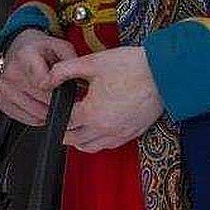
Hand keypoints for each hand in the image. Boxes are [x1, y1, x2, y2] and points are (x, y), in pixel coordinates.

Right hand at [0, 29, 77, 125]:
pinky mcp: (2, 102)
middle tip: (63, 93)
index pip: (43, 83)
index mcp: (25, 55)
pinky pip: (28, 120)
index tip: (61, 86)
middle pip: (42, 100)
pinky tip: (40, 102)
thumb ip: (71, 60)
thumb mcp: (60, 46)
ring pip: (37, 114)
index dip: (57, 88)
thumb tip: (75, 79)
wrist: (18, 49)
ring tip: (52, 97)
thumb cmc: (41, 50)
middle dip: (58, 100)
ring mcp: (4, 88)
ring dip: (49, 110)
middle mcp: (11, 72)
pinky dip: (39, 116)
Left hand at [47, 47, 163, 151]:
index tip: (48, 107)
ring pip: (90, 147)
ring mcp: (118, 135)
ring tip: (74, 122)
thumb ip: (65, 71)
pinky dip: (96, 139)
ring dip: (78, 137)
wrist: (162, 74)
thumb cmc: (130, 66)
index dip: (52, 113)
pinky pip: (107, 145)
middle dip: (62, 129)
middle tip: (56, 117)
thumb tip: (46, 79)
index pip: (63, 121)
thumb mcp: (92, 62)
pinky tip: (95, 124)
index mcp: (92, 113)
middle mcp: (104, 130)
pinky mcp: (130, 135)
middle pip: (73, 139)